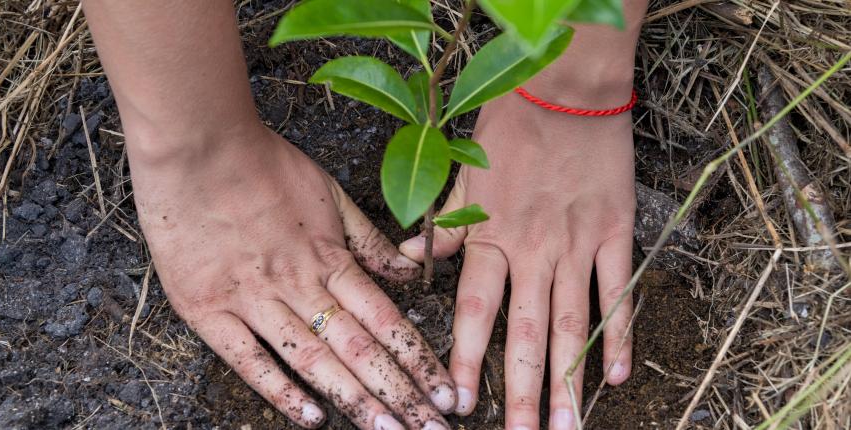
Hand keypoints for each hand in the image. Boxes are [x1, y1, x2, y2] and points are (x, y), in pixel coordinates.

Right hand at [132, 126, 454, 428]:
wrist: (196, 144)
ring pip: (313, 360)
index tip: (446, 393)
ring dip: (356, 400)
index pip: (386, 319)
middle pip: (359, 349)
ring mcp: (252, 298)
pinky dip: (280, 390)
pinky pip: (247, 358)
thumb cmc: (264, 163)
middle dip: (401, 394)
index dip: (419, 360)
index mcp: (330, 256)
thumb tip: (406, 272)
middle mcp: (298, 284)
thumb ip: (367, 238)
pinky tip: (312, 418)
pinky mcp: (207, 307)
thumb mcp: (328, 192)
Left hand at [400, 91, 635, 428]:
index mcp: (489, 236)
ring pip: (572, 324)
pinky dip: (618, 333)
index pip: (474, 313)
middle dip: (523, 392)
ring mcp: (576, 245)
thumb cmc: (510, 126)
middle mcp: (531, 250)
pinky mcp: (613, 233)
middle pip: (526, 333)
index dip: (465, 360)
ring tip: (568, 426)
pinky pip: (615, 292)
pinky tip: (617, 375)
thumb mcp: (464, 172)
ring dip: (569, 380)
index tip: (458, 404)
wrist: (566, 86)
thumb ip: (442, 225)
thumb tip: (407, 258)